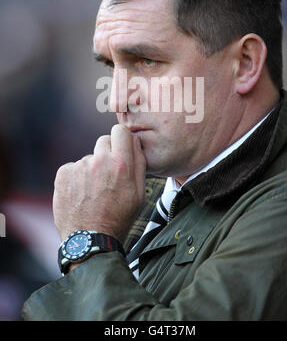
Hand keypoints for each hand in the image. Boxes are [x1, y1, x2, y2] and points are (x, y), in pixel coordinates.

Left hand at [53, 124, 145, 242]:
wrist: (91, 239)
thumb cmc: (119, 217)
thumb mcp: (139, 192)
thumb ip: (139, 163)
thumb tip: (135, 142)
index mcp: (121, 164)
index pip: (121, 131)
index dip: (122, 139)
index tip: (121, 147)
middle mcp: (99, 161)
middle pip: (104, 141)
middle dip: (107, 153)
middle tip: (108, 174)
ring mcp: (80, 167)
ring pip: (89, 158)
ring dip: (92, 168)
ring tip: (93, 192)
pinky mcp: (63, 174)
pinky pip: (73, 167)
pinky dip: (76, 178)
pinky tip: (81, 194)